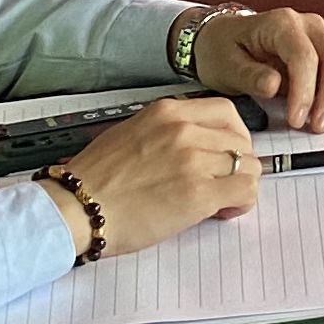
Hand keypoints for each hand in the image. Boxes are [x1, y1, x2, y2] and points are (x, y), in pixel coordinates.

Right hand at [50, 97, 258, 257]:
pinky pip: (245, 190)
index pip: (226, 112)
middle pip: (240, 140)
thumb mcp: (132, 133)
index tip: (225, 154)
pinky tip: (223, 211)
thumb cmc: (95, 180)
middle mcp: (184, 129)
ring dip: (240, 185)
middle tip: (223, 183)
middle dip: (237, 164)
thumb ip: (168, 132)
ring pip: (248, 165)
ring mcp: (193, 159)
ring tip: (220, 201)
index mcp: (167, 112)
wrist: (75, 209)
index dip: (233, 136)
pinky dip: (242, 202)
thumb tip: (195, 145)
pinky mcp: (198, 192)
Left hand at [189, 4, 323, 130]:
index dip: (305, 90)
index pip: (304, 56)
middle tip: (319, 127)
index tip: (297, 120)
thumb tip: (274, 85)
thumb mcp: (224, 65)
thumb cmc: (222, 51)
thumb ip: (249, 76)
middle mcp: (309, 26)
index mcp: (281, 24)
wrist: (221, 39)